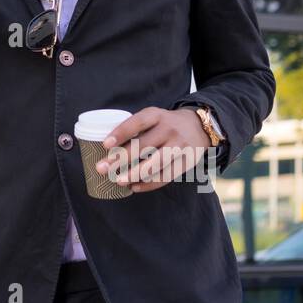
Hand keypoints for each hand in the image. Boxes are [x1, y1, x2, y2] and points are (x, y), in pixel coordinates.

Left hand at [92, 106, 208, 191]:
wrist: (199, 127)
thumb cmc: (166, 124)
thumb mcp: (153, 117)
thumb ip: (136, 128)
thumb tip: (108, 148)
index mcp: (157, 115)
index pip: (137, 122)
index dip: (121, 133)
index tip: (105, 145)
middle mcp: (169, 129)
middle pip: (143, 146)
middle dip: (121, 159)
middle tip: (102, 168)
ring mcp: (180, 146)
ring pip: (155, 164)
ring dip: (134, 174)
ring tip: (118, 181)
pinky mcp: (187, 162)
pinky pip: (166, 176)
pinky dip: (148, 184)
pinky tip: (134, 186)